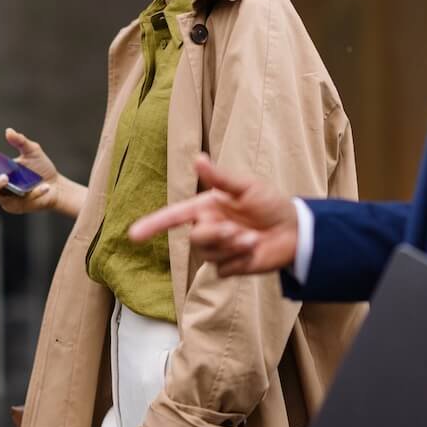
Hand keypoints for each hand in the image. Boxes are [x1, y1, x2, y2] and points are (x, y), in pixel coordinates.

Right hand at [0, 128, 78, 216]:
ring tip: (6, 177)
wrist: (57, 188)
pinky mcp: (15, 207)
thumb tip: (8, 131)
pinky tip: (43, 187)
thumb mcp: (32, 151)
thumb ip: (21, 141)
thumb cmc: (41, 169)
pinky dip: (33, 193)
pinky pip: (18, 201)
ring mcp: (3, 197)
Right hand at [128, 154, 297, 277]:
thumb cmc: (270, 204)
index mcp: (207, 207)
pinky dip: (240, 260)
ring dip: (233, 247)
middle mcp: (208, 228)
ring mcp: (217, 249)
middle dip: (217, 235)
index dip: (153, 225)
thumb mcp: (247, 187)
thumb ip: (220, 178)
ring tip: (252, 239)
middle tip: (240, 230)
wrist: (293, 231)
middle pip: (195, 238)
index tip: (133, 235)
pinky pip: (223, 269)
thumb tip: (198, 158)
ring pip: (209, 254)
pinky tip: (254, 252)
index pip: (174, 216)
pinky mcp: (229, 267)